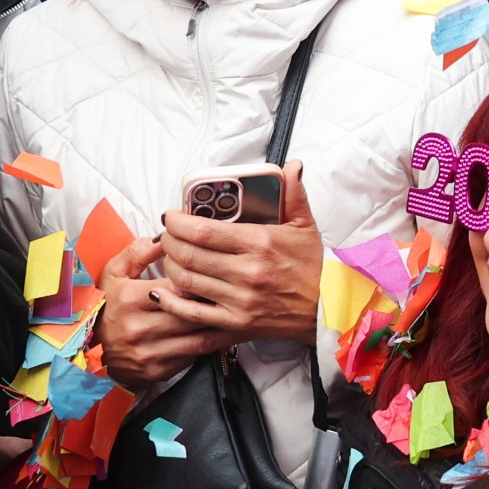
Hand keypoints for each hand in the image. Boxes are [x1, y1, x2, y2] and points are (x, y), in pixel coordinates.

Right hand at [97, 235, 226, 386]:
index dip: (199, 279)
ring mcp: (149, 352)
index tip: (211, 274)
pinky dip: (208, 344)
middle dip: (213, 302)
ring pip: (197, 337)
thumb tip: (166, 237)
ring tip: (230, 312)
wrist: (89, 351)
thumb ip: (138, 252)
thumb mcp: (113, 273)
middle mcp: (139, 327)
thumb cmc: (105, 307)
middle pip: (191, 312)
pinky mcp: (158, 371)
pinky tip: (216, 332)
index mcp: (130, 299)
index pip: (178, 286)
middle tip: (229, 293)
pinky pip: (192, 356)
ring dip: (217, 325)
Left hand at [157, 162, 323, 343]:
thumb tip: (292, 166)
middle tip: (167, 234)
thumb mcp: (305, 226)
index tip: (171, 216)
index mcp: (260, 242)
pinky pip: (193, 313)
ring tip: (170, 255)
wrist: (328, 309)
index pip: (203, 230)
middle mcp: (247, 271)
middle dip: (169, 241)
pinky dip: (172, 302)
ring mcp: (240, 299)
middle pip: (189, 254)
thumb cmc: (313, 267)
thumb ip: (294, 194)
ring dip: (169, 266)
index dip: (178, 221)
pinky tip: (161, 291)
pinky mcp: (236, 322)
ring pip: (187, 280)